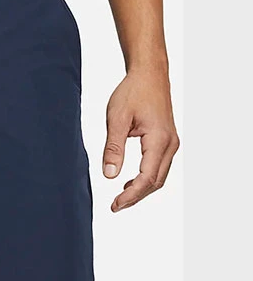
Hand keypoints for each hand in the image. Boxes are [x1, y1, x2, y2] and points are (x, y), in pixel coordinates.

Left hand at [103, 67, 178, 211]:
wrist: (149, 74)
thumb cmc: (133, 92)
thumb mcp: (116, 119)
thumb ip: (113, 148)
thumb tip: (109, 175)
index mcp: (159, 140)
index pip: (147, 178)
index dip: (131, 195)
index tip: (115, 205)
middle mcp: (170, 144)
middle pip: (156, 182)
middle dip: (136, 197)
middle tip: (115, 206)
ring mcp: (171, 143)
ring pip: (159, 176)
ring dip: (141, 189)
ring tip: (120, 197)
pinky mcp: (167, 141)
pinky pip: (159, 167)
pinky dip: (146, 179)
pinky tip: (130, 182)